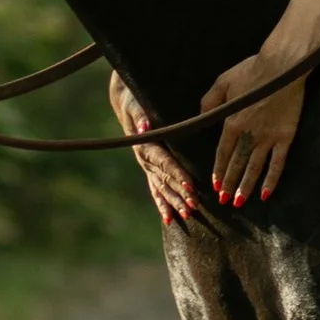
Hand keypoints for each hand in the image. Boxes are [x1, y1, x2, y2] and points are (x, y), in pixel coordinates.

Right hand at [110, 72, 199, 226]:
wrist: (125, 102)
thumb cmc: (134, 100)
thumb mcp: (135, 103)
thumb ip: (140, 114)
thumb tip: (145, 127)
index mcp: (144, 145)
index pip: (164, 162)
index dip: (177, 174)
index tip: (190, 186)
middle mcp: (144, 160)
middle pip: (165, 180)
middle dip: (179, 194)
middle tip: (194, 207)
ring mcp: (146, 167)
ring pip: (161, 188)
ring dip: (174, 202)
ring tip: (187, 216)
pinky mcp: (149, 169)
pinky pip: (155, 189)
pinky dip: (162, 204)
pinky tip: (168, 219)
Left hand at [201, 51, 307, 207]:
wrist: (282, 66)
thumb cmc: (252, 70)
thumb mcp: (223, 81)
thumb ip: (210, 100)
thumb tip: (201, 115)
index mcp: (232, 123)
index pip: (222, 153)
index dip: (218, 170)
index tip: (214, 184)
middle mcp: (248, 135)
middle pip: (236, 164)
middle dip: (229, 184)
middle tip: (223, 200)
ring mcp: (268, 138)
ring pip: (254, 168)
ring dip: (245, 187)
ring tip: (238, 202)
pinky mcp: (285, 137)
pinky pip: (278, 164)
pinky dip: (271, 180)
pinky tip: (265, 194)